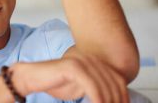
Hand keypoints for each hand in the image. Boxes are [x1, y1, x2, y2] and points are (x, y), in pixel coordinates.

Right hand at [10, 50, 128, 101]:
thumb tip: (113, 100)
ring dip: (108, 102)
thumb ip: (97, 90)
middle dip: (117, 101)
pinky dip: (97, 100)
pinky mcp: (73, 67)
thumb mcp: (82, 88)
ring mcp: (82, 61)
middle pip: (114, 83)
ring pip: (105, 86)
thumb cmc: (57, 84)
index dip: (123, 96)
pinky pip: (92, 87)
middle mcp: (90, 58)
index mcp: (95, 61)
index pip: (118, 79)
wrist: (34, 77)